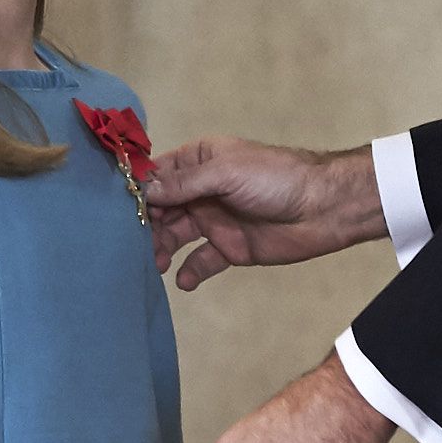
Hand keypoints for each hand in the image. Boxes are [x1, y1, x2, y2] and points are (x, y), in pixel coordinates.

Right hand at [145, 138, 382, 289]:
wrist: (324, 208)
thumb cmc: (275, 179)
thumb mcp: (226, 172)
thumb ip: (184, 183)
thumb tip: (143, 189)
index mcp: (200, 161)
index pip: (158, 175)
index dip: (138, 191)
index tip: (116, 210)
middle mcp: (202, 190)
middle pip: (161, 208)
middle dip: (145, 225)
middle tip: (131, 244)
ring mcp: (215, 220)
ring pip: (175, 235)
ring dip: (161, 249)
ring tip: (154, 264)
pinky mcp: (230, 248)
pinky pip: (201, 261)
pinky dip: (189, 272)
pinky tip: (183, 281)